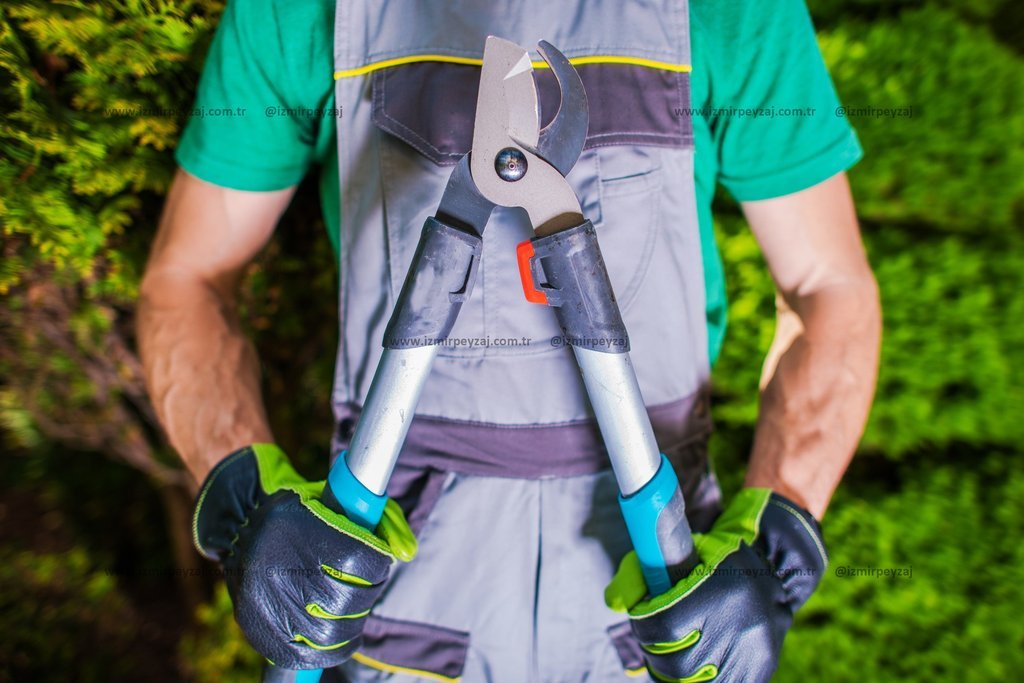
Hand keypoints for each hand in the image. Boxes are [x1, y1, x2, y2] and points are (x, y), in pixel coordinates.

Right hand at [192, 444, 416, 668]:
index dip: (377, 566)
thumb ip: (380, 520)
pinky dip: (332, 650)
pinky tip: (340, 636)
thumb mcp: (335, 501)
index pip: (357, 559)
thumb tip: (409, 552)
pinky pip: (306, 655)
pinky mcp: (257, 629)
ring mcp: (262, 602)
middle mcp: (272, 565)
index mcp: (294, 526)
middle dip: (367, 595)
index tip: (378, 562)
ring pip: (329, 632)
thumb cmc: (303, 515)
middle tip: (368, 586)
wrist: (241, 529)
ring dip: (353, 623)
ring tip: (355, 609)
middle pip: (345, 599)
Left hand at [605, 489, 826, 681]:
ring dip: (674, 672)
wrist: (776, 576)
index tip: (643, 619)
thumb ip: (642, 572)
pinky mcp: (760, 671)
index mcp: (723, 590)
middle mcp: (743, 626)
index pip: (664, 627)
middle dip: (657, 653)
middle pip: (677, 664)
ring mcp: (755, 655)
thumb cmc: (718, 561)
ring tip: (675, 652)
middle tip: (655, 639)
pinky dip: (698, 680)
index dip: (644, 626)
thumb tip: (611, 600)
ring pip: (693, 681)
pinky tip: (695, 664)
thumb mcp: (683, 554)